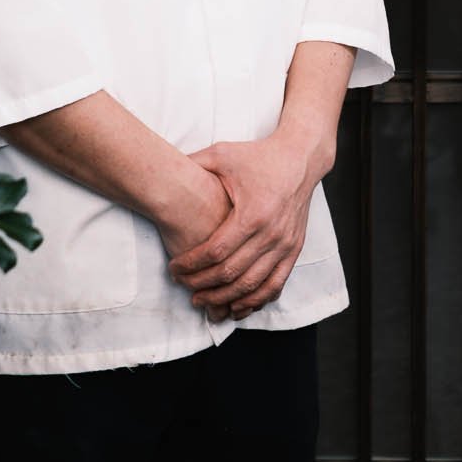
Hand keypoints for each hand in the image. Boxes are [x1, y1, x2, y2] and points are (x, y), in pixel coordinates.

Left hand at [167, 130, 320, 321]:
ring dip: (226, 299)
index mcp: (252, 213)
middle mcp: (271, 233)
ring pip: (253, 286)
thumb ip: (193, 164)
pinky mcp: (294, 249)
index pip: (216, 252)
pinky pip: (275, 285)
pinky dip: (255, 300)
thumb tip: (162, 168)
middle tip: (184, 287)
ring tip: (204, 301)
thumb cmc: (258, 157)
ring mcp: (285, 244)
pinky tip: (237, 306)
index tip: (174, 268)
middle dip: (203, 285)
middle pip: (231, 273)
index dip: (191, 265)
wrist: (299, 158)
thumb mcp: (223, 155)